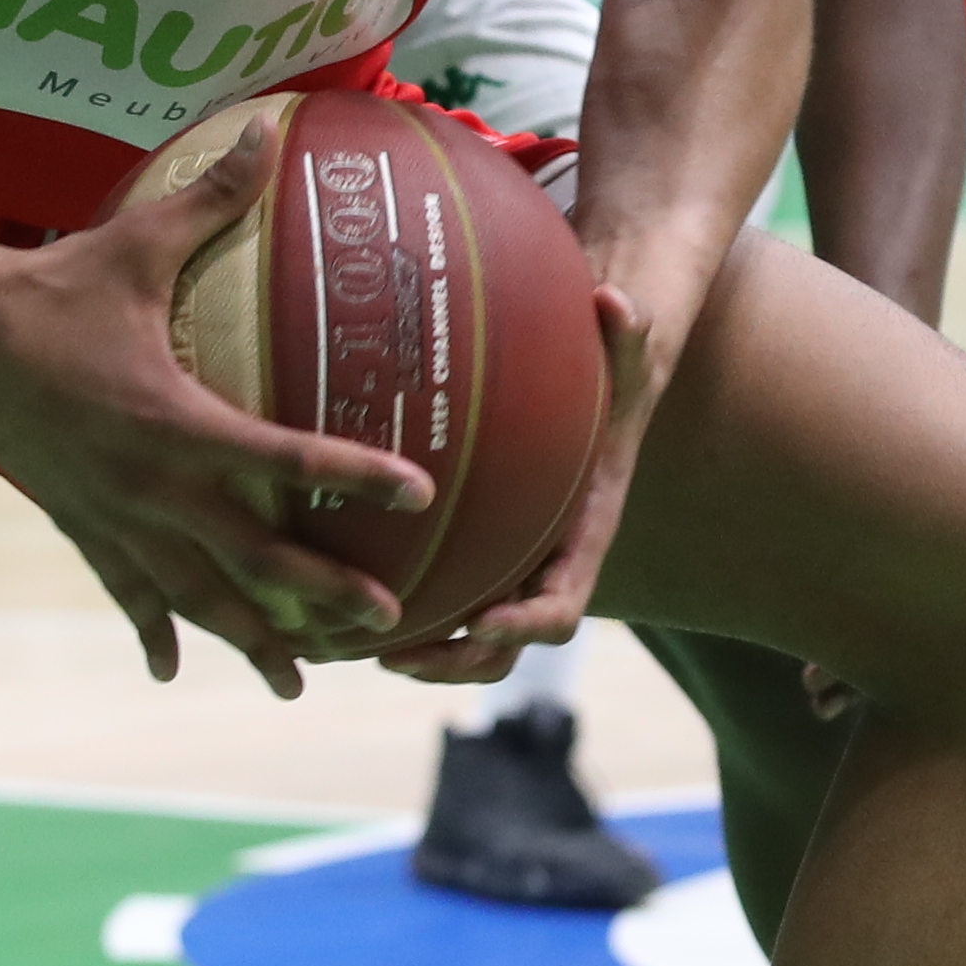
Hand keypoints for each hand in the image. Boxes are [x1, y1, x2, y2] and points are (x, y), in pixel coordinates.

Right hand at [0, 120, 429, 698]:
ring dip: (246, 640)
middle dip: (319, 594)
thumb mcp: (136, 240)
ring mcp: (111, 514)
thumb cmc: (53, 285)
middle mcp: (148, 482)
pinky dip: (149, 629)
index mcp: (173, 419)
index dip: (354, 474)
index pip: (284, 454)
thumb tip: (272, 130)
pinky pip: (123, 590)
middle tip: (386, 623)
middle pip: (250, 556)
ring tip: (296, 682)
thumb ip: (212, 198)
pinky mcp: (77, 524)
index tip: (418, 494)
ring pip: (192, 595)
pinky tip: (167, 669)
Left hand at [379, 277, 659, 682]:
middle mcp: (545, 572)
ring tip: (359, 647)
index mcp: (582, 542)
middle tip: (397, 656)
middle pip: (506, 649)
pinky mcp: (478, 563)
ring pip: (468, 644)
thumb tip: (616, 302)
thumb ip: (627, 334)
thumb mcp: (625, 357)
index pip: (563, 607)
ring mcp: (509, 574)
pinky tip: (339, 604)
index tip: (484, 623)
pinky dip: (401, 617)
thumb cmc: (608, 380)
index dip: (525, 625)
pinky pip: (443, 607)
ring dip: (421, 655)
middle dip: (457, 663)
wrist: (599, 400)